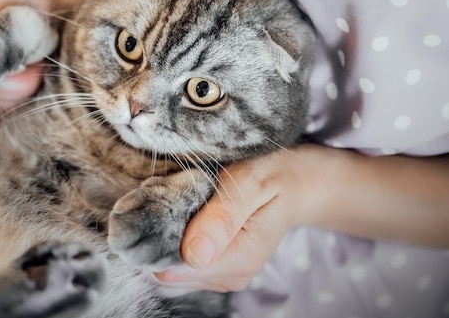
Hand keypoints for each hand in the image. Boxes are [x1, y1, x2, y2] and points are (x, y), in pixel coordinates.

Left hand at [155, 147, 313, 291]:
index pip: (175, 268)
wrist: (292, 183)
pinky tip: (190, 215)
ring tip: (186, 204)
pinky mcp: (215, 268)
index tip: (164, 205)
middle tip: (176, 198)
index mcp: (239, 259)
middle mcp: (230, 276)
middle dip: (162, 236)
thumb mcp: (249, 184)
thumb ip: (222, 217)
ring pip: (171, 267)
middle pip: (169, 270)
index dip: (159, 238)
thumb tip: (194, 255)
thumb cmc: (270, 175)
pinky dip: (176, 238)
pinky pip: (181, 262)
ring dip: (168, 236)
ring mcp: (222, 275)